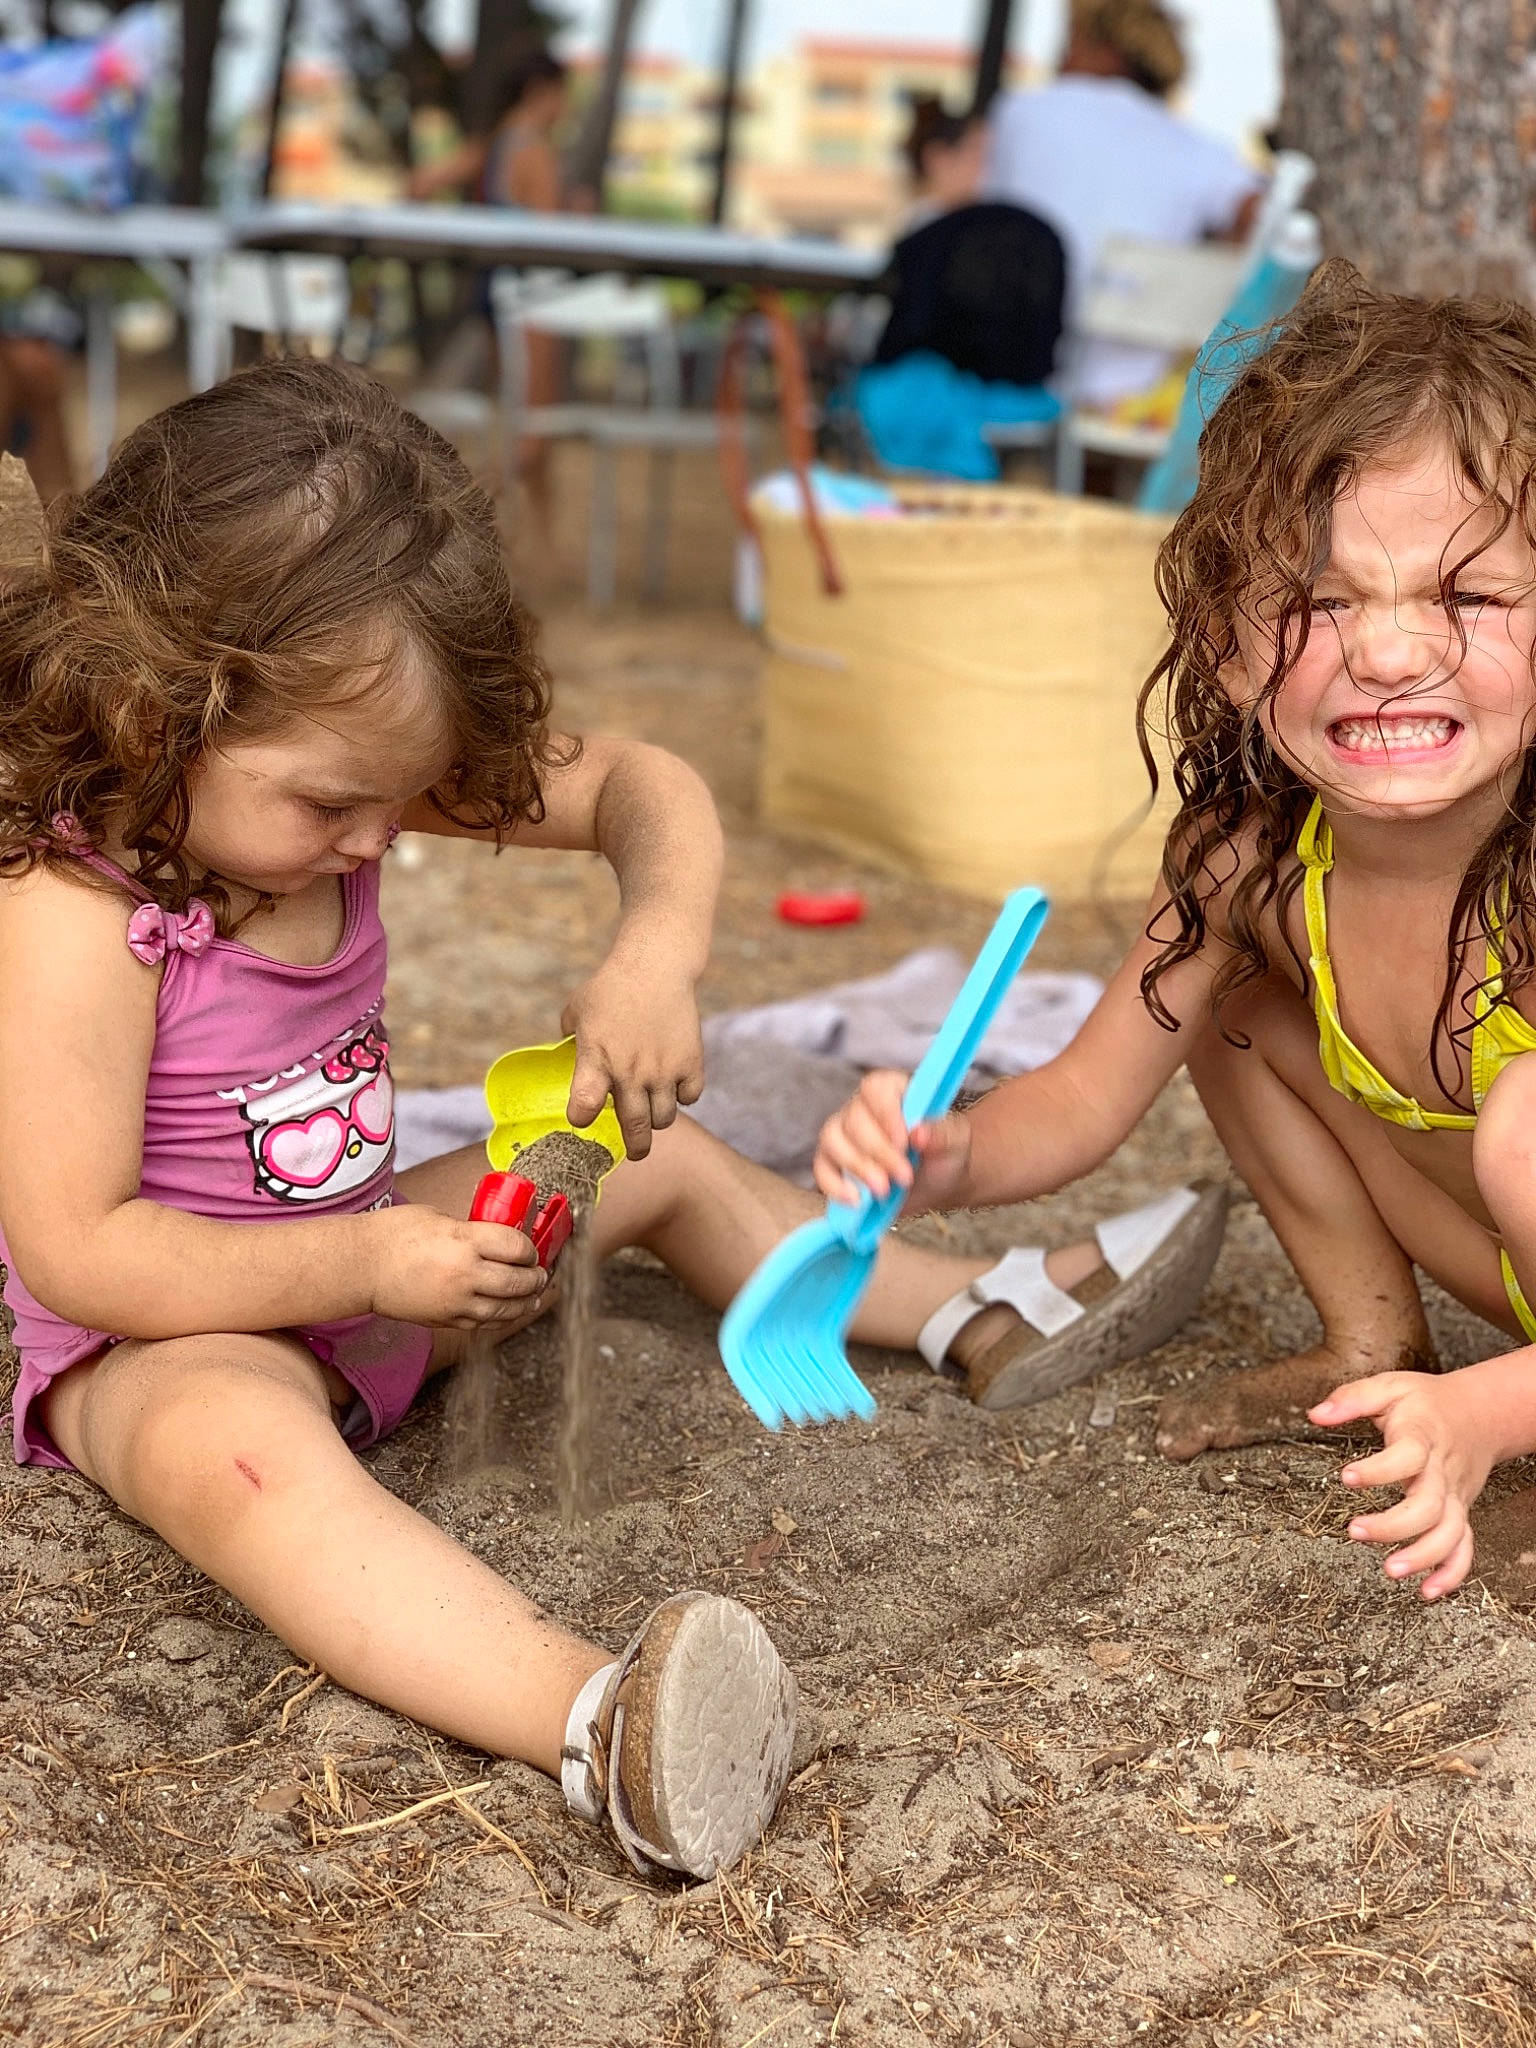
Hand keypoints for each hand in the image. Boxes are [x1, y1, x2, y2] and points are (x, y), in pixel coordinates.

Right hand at [367, 1204, 548, 1329]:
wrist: (361, 1266)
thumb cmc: (394, 1234)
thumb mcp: (439, 1218)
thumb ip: (470, 1230)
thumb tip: (495, 1238)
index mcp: (464, 1240)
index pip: (516, 1247)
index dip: (530, 1249)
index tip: (531, 1248)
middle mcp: (464, 1273)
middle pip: (517, 1281)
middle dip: (536, 1278)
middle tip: (541, 1273)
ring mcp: (455, 1301)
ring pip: (506, 1308)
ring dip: (526, 1301)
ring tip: (534, 1294)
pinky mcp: (445, 1320)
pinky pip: (484, 1323)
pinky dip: (502, 1317)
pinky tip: (510, 1310)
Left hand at [560, 957, 703, 1159]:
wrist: (655, 965)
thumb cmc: (611, 986)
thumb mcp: (578, 1009)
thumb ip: (569, 1037)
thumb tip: (563, 1052)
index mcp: (596, 1059)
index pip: (583, 1107)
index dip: (581, 1118)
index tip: (584, 1117)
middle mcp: (630, 1070)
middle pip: (636, 1128)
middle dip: (636, 1147)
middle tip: (636, 1150)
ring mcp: (663, 1069)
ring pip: (664, 1118)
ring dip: (658, 1119)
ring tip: (654, 1110)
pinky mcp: (691, 1062)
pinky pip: (690, 1097)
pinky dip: (684, 1095)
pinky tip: (675, 1084)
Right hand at [812, 1070, 972, 1215]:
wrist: (939, 1180)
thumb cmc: (946, 1151)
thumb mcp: (955, 1141)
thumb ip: (941, 1133)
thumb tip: (918, 1132)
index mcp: (892, 1090)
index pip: (876, 1089)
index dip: (886, 1114)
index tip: (904, 1141)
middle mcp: (862, 1108)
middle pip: (854, 1120)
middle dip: (878, 1152)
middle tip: (904, 1177)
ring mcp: (844, 1134)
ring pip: (833, 1141)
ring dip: (856, 1167)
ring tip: (883, 1191)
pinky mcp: (834, 1163)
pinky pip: (822, 1169)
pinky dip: (834, 1185)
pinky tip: (856, 1200)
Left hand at [1309, 1371, 1498, 1600]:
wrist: (1480, 1414)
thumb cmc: (1427, 1403)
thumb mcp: (1388, 1386)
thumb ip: (1351, 1398)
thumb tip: (1316, 1414)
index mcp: (1422, 1438)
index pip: (1407, 1455)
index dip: (1379, 1469)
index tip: (1346, 1477)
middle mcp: (1442, 1472)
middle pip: (1428, 1505)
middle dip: (1394, 1524)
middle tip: (1355, 1532)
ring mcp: (1455, 1497)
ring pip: (1450, 1533)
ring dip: (1423, 1556)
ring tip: (1391, 1571)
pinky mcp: (1460, 1513)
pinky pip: (1464, 1547)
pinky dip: (1451, 1573)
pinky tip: (1427, 1592)